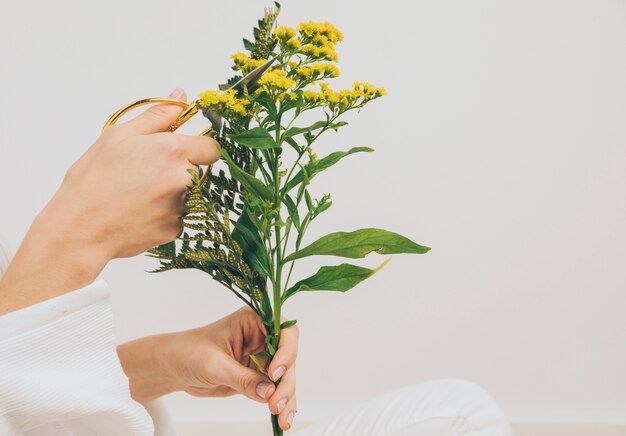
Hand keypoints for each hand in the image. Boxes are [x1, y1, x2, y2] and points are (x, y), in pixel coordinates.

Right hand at [0, 89, 218, 313]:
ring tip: (136, 194)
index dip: (198, 148)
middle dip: (180, 169)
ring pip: (188, 194)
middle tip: (145, 173)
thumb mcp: (119, 136)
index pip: (212, 148)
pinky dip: (162, 213)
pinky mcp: (175, 229)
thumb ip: (157, 115)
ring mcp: (181, 206)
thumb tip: (181, 97)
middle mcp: (183, 179)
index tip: (181, 151)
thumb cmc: (93, 180)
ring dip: (170, 192)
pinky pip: (177, 216)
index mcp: (172, 151)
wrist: (80, 228)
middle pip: (198, 171)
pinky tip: (137, 211)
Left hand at [118, 307, 299, 430]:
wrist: (174, 367)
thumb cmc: (189, 352)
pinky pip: (276, 391)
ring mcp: (262, 358)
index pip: (284, 331)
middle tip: (275, 403)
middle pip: (288, 358)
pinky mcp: (258, 377)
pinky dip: (281, 404)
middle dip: (285, 382)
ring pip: (286, 377)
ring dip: (286, 397)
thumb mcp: (215, 364)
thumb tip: (268, 392)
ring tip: (281, 417)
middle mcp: (263, 337)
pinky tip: (283, 419)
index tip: (275, 373)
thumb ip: (243, 377)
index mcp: (254, 321)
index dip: (286, 351)